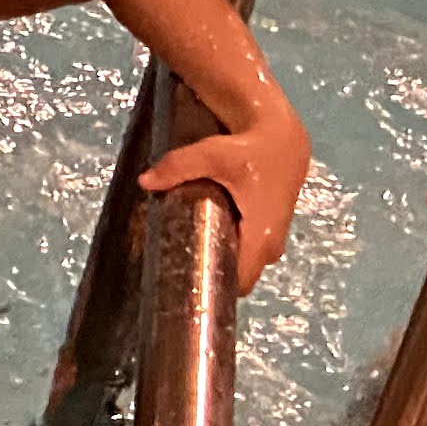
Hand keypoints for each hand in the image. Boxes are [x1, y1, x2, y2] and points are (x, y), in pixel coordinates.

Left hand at [146, 114, 314, 293]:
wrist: (282, 139)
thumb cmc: (249, 150)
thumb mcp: (212, 154)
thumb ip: (178, 166)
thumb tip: (144, 182)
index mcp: (261, 238)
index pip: (239, 282)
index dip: (214, 286)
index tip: (182, 279)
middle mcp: (271, 247)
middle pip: (238, 278)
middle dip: (210, 273)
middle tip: (175, 261)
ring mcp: (273, 243)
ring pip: (243, 265)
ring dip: (219, 260)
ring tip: (183, 248)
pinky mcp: (270, 233)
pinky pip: (246, 254)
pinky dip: (228, 249)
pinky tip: (201, 237)